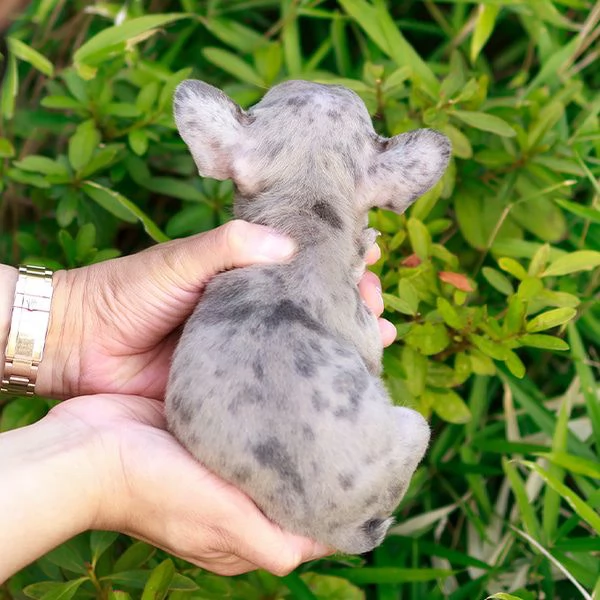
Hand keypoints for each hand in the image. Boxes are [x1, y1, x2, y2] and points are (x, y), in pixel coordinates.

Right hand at [0, 394, 329, 579]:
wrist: (89, 449)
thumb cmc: (151, 489)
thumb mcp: (216, 520)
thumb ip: (267, 540)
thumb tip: (319, 551)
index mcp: (242, 534)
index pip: (306, 525)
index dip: (339, 505)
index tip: (370, 471)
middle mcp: (236, 503)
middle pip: (295, 488)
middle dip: (325, 465)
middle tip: (357, 426)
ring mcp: (221, 468)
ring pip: (275, 456)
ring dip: (299, 437)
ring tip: (331, 403)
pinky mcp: (208, 436)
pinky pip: (249, 430)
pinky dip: (270, 417)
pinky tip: (289, 392)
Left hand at [37, 220, 394, 398]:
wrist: (82, 345)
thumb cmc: (128, 291)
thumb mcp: (181, 259)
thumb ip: (229, 246)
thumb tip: (290, 245)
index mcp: (241, 273)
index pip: (301, 258)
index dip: (336, 253)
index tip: (370, 249)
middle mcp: (251, 309)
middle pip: (313, 301)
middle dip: (352, 296)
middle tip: (378, 296)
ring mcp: (246, 347)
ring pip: (306, 340)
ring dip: (346, 336)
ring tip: (381, 333)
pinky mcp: (237, 383)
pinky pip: (281, 380)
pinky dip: (314, 376)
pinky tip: (348, 375)